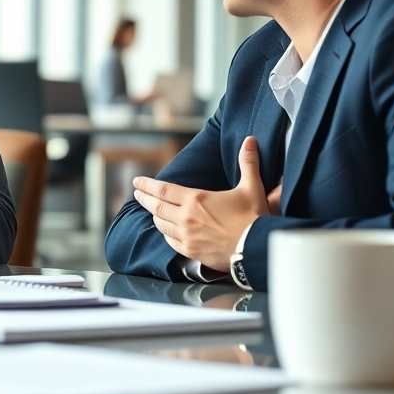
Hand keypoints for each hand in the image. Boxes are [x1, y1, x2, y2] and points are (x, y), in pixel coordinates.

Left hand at [132, 136, 271, 271]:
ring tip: (151, 211)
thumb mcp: (251, 187)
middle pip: (156, 207)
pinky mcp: (191, 252)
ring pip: (161, 225)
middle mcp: (186, 218)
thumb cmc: (254, 217)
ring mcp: (186, 237)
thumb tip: (250, 140)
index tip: (137, 181)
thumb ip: (248, 162)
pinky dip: (165, 234)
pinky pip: (170, 242)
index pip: (163, 190)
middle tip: (136, 193)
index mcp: (196, 199)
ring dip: (155, 216)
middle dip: (144, 198)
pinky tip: (165, 231)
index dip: (147, 185)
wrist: (257, 248)